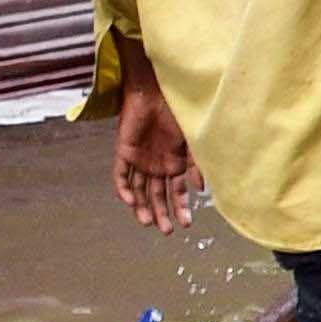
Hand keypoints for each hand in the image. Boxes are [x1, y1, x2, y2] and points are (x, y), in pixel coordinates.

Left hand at [108, 74, 197, 233]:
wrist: (156, 92)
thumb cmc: (178, 113)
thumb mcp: (193, 143)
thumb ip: (196, 166)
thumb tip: (200, 189)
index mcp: (175, 164)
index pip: (176, 193)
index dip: (181, 208)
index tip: (186, 223)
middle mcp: (157, 165)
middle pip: (156, 196)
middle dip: (161, 213)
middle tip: (166, 229)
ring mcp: (140, 160)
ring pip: (139, 191)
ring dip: (142, 207)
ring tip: (148, 222)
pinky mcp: (124, 152)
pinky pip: (120, 176)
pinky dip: (124, 190)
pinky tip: (131, 201)